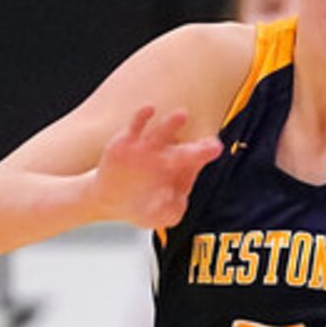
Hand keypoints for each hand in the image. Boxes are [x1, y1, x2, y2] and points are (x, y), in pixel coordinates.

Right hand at [93, 106, 220, 230]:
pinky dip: (142, 117)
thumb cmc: (144, 207)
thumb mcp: (162, 216)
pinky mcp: (126, 142)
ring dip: (172, 124)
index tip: (215, 148)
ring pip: (161, 133)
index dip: (206, 155)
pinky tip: (150, 110)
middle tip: (212, 144)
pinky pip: (135, 127)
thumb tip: (177, 201)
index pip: (196, 162)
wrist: (110, 200)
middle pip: (185, 150)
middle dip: (199, 148)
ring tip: (182, 116)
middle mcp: (166, 156)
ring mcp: (147, 148)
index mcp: (179, 171)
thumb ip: (173, 211)